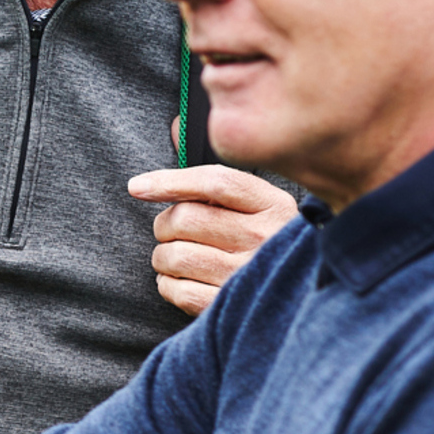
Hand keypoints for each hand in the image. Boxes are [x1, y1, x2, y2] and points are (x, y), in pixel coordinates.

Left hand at [127, 165, 299, 315]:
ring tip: (176, 256)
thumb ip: (218, 175)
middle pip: (186, 219)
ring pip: (174, 255)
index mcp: (273, 205)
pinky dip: (167, 284)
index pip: (215, 182)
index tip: (137, 187)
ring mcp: (248, 275)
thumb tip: (174, 128)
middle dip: (165, 224)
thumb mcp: (259, 204)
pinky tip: (180, 279)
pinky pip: (176, 290)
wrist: (295, 294)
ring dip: (162, 256)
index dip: (170, 181)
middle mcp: (265, 239)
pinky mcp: (230, 306)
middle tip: (171, 230)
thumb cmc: (266, 242)